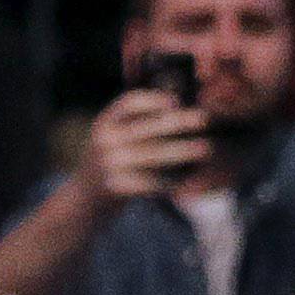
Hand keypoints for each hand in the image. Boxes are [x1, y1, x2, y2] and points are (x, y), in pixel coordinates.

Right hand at [76, 89, 208, 209]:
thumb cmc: (115, 158)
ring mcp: (110, 164)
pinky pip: (152, 181)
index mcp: (106, 121)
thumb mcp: (116, 133)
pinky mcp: (118, 187)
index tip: (177, 101)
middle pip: (148, 128)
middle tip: (205, 118)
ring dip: (183, 151)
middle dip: (179, 122)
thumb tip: (179, 103)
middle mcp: (106, 139)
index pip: (130, 103)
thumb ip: (139, 121)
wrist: (88, 195)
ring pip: (153, 155)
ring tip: (207, 147)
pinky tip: (192, 175)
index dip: (154, 100)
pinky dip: (174, 178)